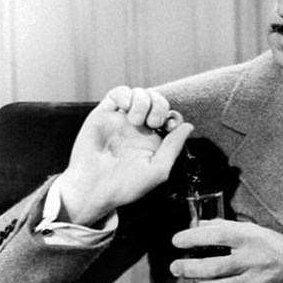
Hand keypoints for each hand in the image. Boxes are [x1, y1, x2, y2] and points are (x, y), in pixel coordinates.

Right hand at [56, 86, 192, 225]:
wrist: (93, 189)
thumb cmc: (126, 185)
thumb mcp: (158, 169)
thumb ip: (174, 146)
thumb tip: (189, 126)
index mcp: (153, 140)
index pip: (169, 117)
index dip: (173, 117)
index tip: (169, 127)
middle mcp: (137, 128)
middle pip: (156, 101)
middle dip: (160, 106)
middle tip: (153, 123)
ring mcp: (120, 120)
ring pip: (139, 94)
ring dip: (143, 101)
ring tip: (135, 120)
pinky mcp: (103, 115)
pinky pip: (117, 93)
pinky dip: (125, 94)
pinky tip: (126, 107)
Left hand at [170, 220, 282, 282]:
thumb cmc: (276, 249)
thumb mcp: (257, 231)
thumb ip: (229, 228)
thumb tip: (199, 225)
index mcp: (252, 239)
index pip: (216, 235)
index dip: (192, 238)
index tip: (176, 241)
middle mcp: (252, 261)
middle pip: (210, 267)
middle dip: (187, 267)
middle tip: (175, 267)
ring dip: (198, 282)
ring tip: (193, 277)